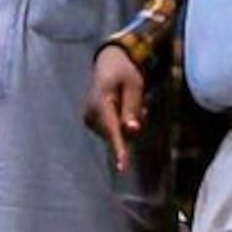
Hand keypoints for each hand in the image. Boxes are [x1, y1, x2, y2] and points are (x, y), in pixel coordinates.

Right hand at [85, 47, 146, 171]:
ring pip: (118, 134)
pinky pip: (114, 131)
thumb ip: (132, 107)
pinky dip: (123, 124)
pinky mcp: (93, 123)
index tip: (122, 167)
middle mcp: (91, 113)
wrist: (109, 63)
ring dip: (129, 123)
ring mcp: (90, 120)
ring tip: (131, 103)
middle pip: (119, 134)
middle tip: (141, 106)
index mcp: (100, 101)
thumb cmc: (123, 72)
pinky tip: (124, 109)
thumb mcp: (134, 85)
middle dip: (133, 124)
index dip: (118, 149)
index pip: (111, 130)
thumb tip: (131, 130)